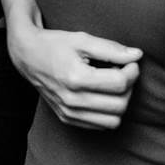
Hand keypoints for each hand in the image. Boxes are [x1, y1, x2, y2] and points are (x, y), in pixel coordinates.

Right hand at [9, 25, 141, 129]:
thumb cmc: (55, 45)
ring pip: (114, 120)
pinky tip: (101, 94)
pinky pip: (101, 125)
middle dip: (128, 87)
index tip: (129, 62)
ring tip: (110, 84)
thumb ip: (111, 49)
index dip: (132, 71)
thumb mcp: (82, 39)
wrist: (27, 56)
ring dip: (120, 102)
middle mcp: (71, 100)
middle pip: (120, 104)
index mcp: (75, 78)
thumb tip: (137, 55)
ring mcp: (68, 112)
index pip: (120, 83)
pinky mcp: (67, 118)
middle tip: (121, 71)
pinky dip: (108, 112)